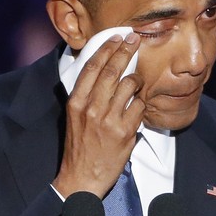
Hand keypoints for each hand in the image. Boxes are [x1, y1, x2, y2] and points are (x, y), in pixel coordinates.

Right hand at [52, 32, 143, 198]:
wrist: (81, 178)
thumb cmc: (79, 146)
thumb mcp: (74, 117)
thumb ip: (86, 96)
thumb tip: (102, 72)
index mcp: (76, 102)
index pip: (91, 67)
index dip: (105, 49)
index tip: (115, 38)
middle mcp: (91, 108)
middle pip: (112, 70)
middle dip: (125, 51)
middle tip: (134, 40)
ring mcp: (108, 119)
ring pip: (129, 85)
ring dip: (137, 79)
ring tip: (138, 80)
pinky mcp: (124, 131)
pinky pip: (139, 106)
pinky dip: (141, 102)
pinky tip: (138, 105)